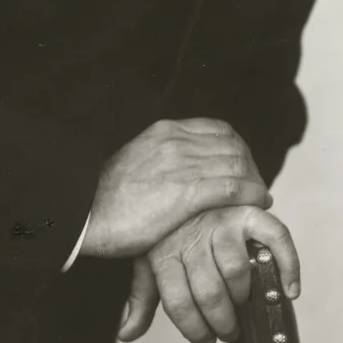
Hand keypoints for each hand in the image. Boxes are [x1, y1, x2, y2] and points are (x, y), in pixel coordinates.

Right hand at [80, 118, 270, 259]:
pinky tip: (258, 203)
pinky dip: (252, 193)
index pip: (218, 129)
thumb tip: (179, 174)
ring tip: (259, 197)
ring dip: (255, 181)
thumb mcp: (137, 163)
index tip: (243, 168)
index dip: (238, 149)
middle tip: (255, 186)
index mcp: (164, 131)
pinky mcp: (186, 191)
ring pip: (237, 164)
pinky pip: (233, 186)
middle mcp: (176, 141)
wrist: (84, 212)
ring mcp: (181, 164)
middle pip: (232, 144)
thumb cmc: (105, 198)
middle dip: (250, 165)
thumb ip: (162, 160)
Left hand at [116, 204, 298, 342]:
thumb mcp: (146, 257)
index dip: (194, 330)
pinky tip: (290, 290)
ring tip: (242, 304)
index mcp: (165, 250)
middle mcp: (193, 235)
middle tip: (228, 330)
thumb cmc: (166, 227)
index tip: (206, 339)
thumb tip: (126, 334)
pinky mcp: (247, 209)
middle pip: (210, 293)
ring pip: (236, 271)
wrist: (181, 174)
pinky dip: (289, 265)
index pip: (178, 303)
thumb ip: (141, 296)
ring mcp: (221, 220)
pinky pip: (275, 237)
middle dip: (222, 322)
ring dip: (243, 297)